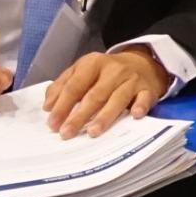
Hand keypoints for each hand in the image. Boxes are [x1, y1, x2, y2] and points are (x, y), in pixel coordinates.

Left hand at [44, 47, 170, 136]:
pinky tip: (134, 115)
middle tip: (67, 133)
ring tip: (92, 132)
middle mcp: (113, 70)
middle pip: (94, 95)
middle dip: (79, 115)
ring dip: (104, 116)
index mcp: (93, 63)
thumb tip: (48, 106)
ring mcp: (131, 79)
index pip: (74, 85)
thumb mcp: (83, 71)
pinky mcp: (147, 89)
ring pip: (117, 99)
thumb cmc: (107, 72)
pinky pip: (144, 98)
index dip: (62, 105)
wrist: (143, 63)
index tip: (53, 123)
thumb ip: (63, 86)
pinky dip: (140, 106)